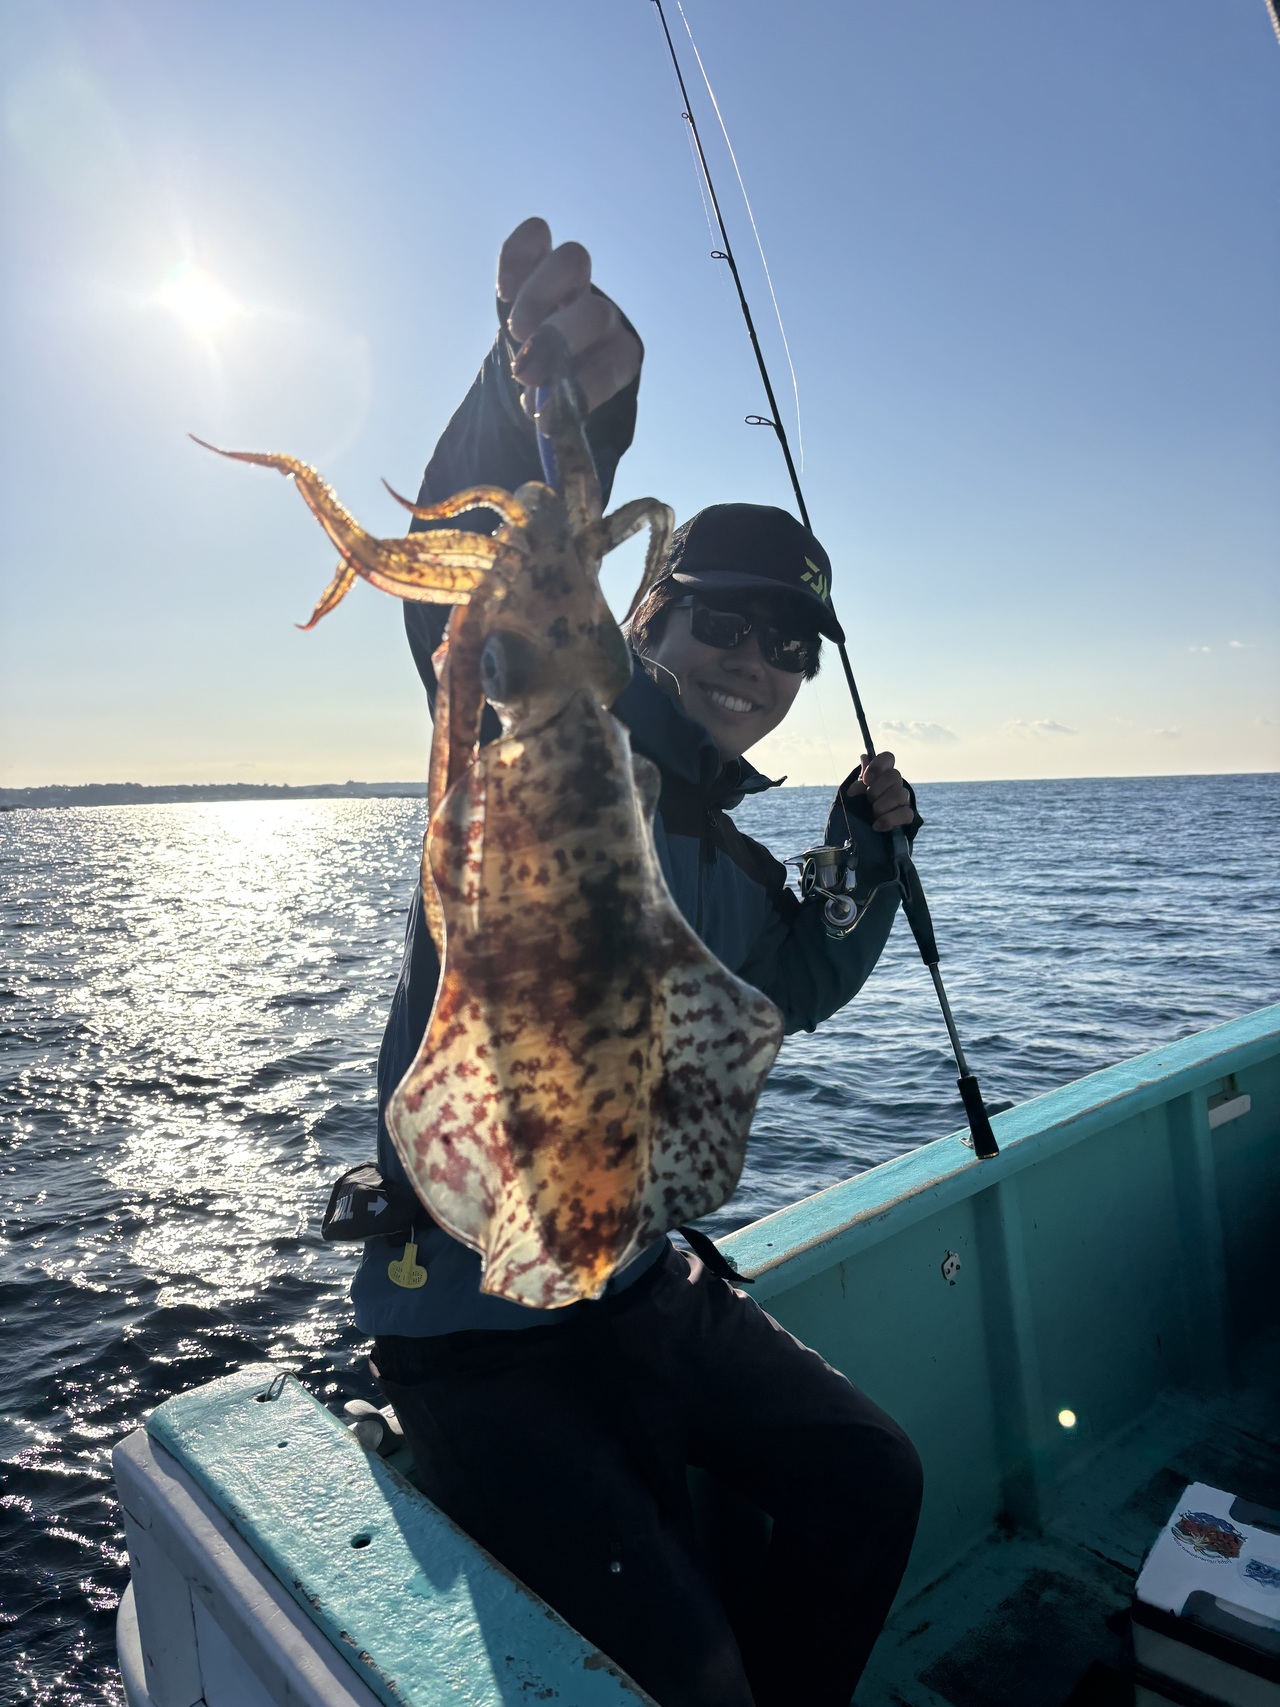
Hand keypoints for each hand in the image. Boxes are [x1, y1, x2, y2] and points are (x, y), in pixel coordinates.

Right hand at [497, 217, 642, 417]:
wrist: (537, 363)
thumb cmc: (550, 391)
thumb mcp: (556, 413)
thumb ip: (556, 418)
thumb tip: (546, 432)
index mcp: (617, 357)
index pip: (614, 366)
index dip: (583, 390)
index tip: (546, 420)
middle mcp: (600, 314)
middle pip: (595, 312)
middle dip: (558, 340)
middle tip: (525, 372)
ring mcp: (571, 283)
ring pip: (573, 260)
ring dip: (540, 296)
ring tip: (515, 332)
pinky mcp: (537, 260)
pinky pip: (533, 237)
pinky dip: (516, 259)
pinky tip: (505, 293)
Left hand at [844, 751, 913, 832]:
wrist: (863, 830)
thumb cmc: (860, 806)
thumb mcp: (855, 792)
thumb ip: (860, 779)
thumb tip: (864, 758)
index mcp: (882, 773)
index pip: (888, 757)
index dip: (877, 767)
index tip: (866, 780)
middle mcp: (895, 783)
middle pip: (895, 776)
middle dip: (876, 790)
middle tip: (868, 800)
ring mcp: (903, 798)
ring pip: (899, 794)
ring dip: (881, 806)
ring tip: (872, 813)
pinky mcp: (906, 815)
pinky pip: (905, 814)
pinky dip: (888, 821)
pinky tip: (876, 825)